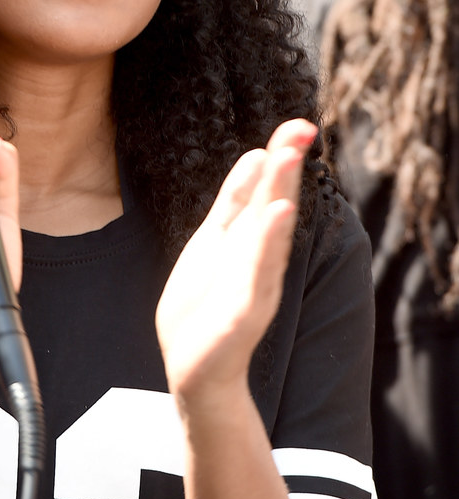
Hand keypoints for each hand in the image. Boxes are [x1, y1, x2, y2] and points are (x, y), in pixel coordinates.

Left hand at [156, 119, 317, 412]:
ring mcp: (253, 284)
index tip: (296, 125)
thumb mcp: (214, 242)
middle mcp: (255, 257)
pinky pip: (258, 274)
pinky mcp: (244, 313)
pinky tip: (277, 215)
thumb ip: (235, 202)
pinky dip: (267, 244)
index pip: (261, 189)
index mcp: (243, 237)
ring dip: (279, 195)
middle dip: (284, 167)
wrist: (197, 373)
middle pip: (272, 204)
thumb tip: (257, 154)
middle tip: (301, 130)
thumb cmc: (204, 306)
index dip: (276, 157)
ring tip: (286, 159)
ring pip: (269, 233)